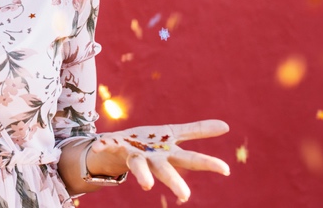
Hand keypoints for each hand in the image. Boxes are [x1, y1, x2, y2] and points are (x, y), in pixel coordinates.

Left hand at [91, 119, 229, 202]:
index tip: (226, 170)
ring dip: (142, 175)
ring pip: (139, 166)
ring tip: (146, 186)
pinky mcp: (116, 146)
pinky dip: (101, 146)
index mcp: (168, 154)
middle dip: (174, 183)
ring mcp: (134, 155)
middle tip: (185, 197)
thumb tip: (227, 126)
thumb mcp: (174, 134)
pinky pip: (108, 145)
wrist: (121, 149)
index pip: (191, 159)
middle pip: (166, 170)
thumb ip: (198, 131)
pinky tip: (95, 146)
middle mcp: (152, 159)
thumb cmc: (151, 144)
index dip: (208, 163)